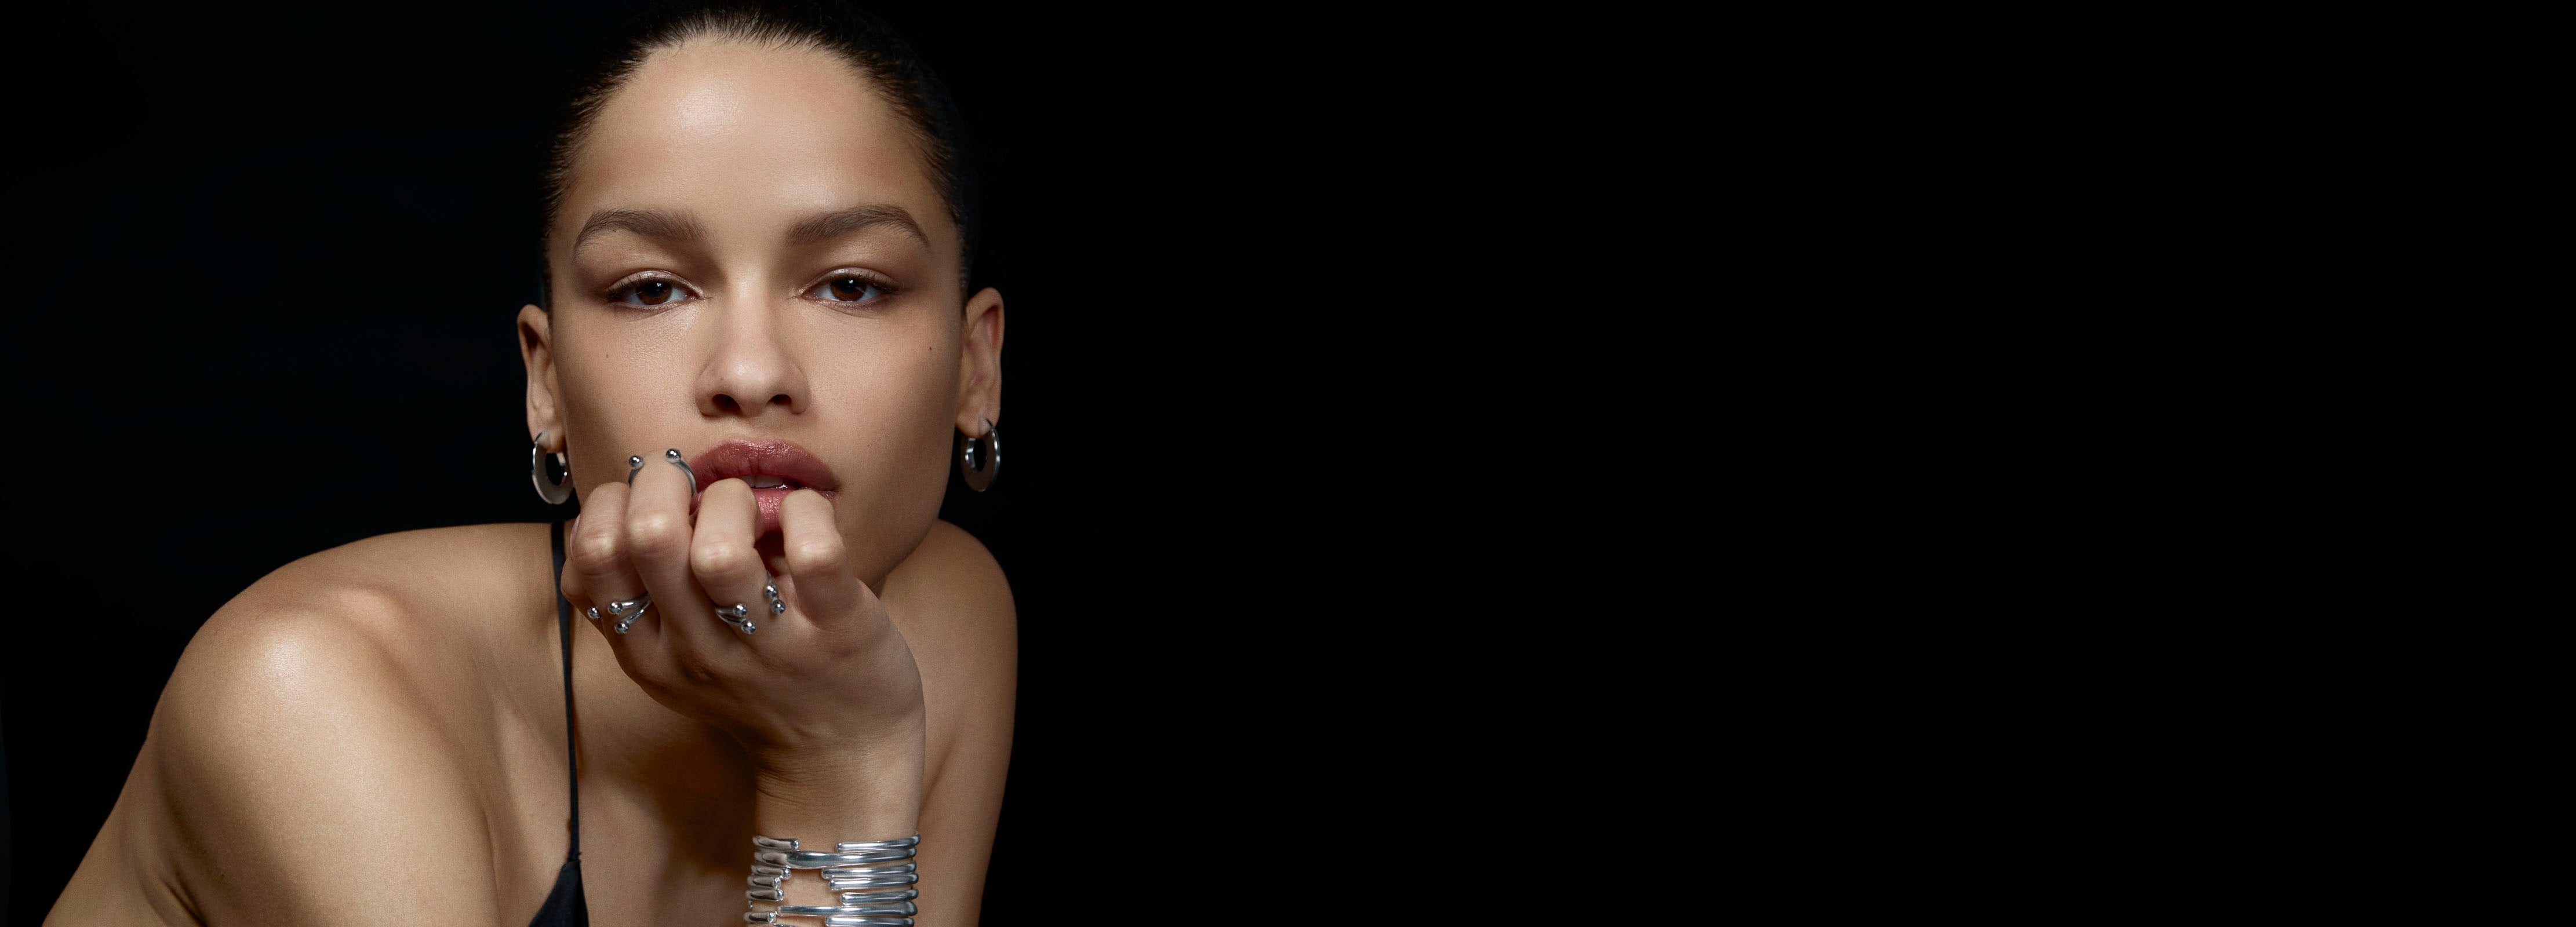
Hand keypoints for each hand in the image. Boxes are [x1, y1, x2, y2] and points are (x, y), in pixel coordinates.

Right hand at [558, 450, 926, 764]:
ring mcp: (769, 644)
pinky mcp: (837, 631)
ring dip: (734, 502)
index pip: (592, 561)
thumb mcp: (676, 661)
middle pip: (650, 537)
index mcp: (650, 654)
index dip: (610, 505)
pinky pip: (815, 551)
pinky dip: (808, 513)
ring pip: (721, 550)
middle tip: (696, 485)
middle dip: (667, 481)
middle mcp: (699, 652)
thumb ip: (639, 599)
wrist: (841, 759)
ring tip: (754, 511)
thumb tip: (614, 510)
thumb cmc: (760, 686)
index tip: (648, 499)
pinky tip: (808, 519)